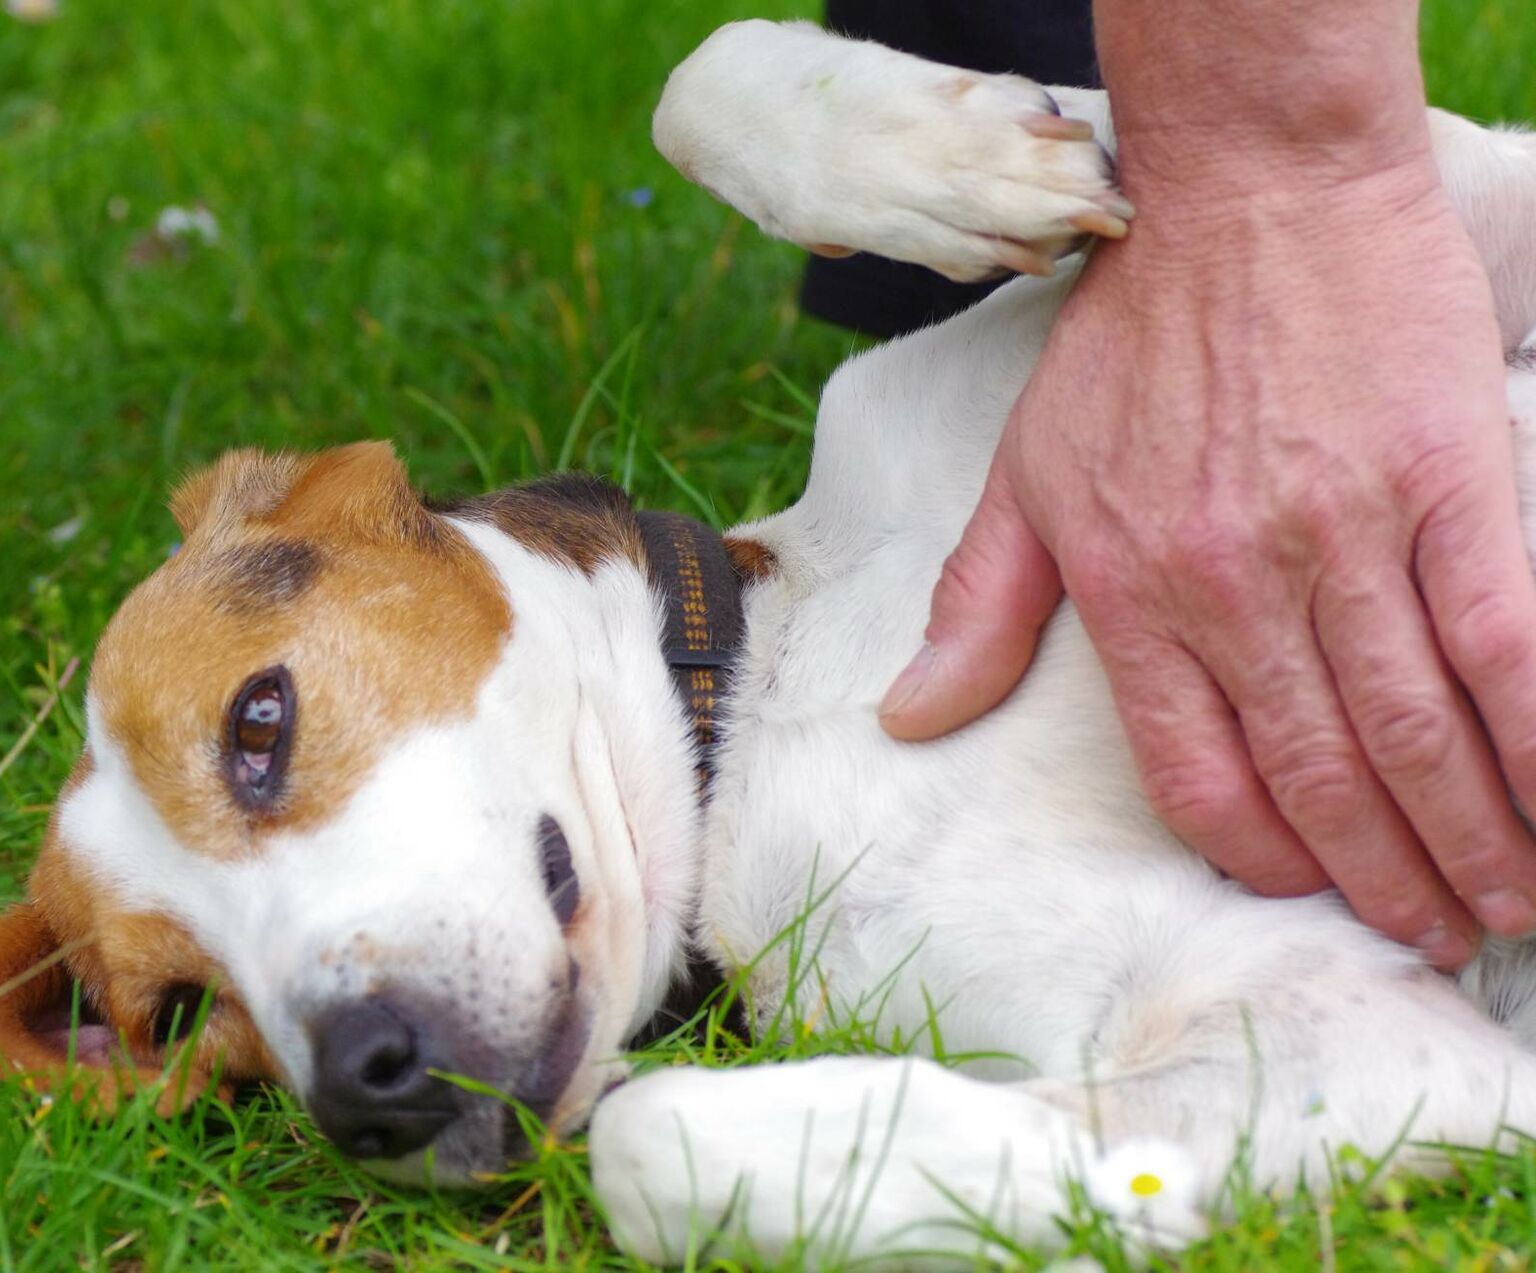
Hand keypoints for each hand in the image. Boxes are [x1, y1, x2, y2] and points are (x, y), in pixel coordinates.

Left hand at [877, 141, 1535, 969]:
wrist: (1246, 195)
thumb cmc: (1132, 339)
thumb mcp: (1025, 474)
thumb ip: (978, 608)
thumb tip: (910, 717)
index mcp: (1132, 592)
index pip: (1197, 773)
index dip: (1256, 854)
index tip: (1301, 892)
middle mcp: (1235, 582)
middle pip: (1317, 772)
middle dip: (1378, 876)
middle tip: (1426, 936)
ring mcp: (1346, 534)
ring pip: (1413, 728)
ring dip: (1467, 836)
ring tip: (1501, 904)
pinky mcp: (1447, 479)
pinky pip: (1503, 637)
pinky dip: (1533, 734)